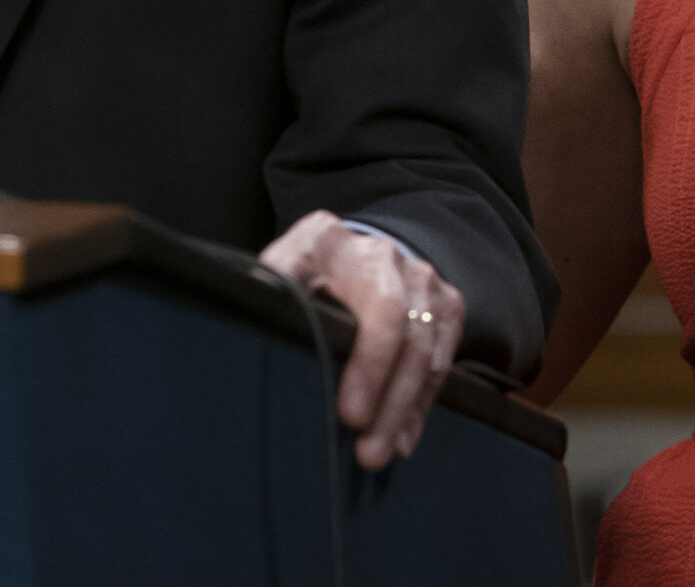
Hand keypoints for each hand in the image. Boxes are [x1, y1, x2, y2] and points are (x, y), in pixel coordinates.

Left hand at [261, 211, 464, 468]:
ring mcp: (420, 276)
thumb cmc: (297, 282)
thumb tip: (247, 327)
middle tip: (366, 449)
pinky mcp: (446, 302)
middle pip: (397, 323)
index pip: (357, 298)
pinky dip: (421, 403)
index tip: (349, 414)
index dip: (365, 359)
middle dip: (384, 392)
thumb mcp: (269, 282)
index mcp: (325, 241)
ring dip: (402, 408)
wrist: (349, 255)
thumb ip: (264, 301)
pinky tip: (403, 437)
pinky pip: (441, 358)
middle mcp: (380, 253)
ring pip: (423, 346)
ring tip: (380, 453)